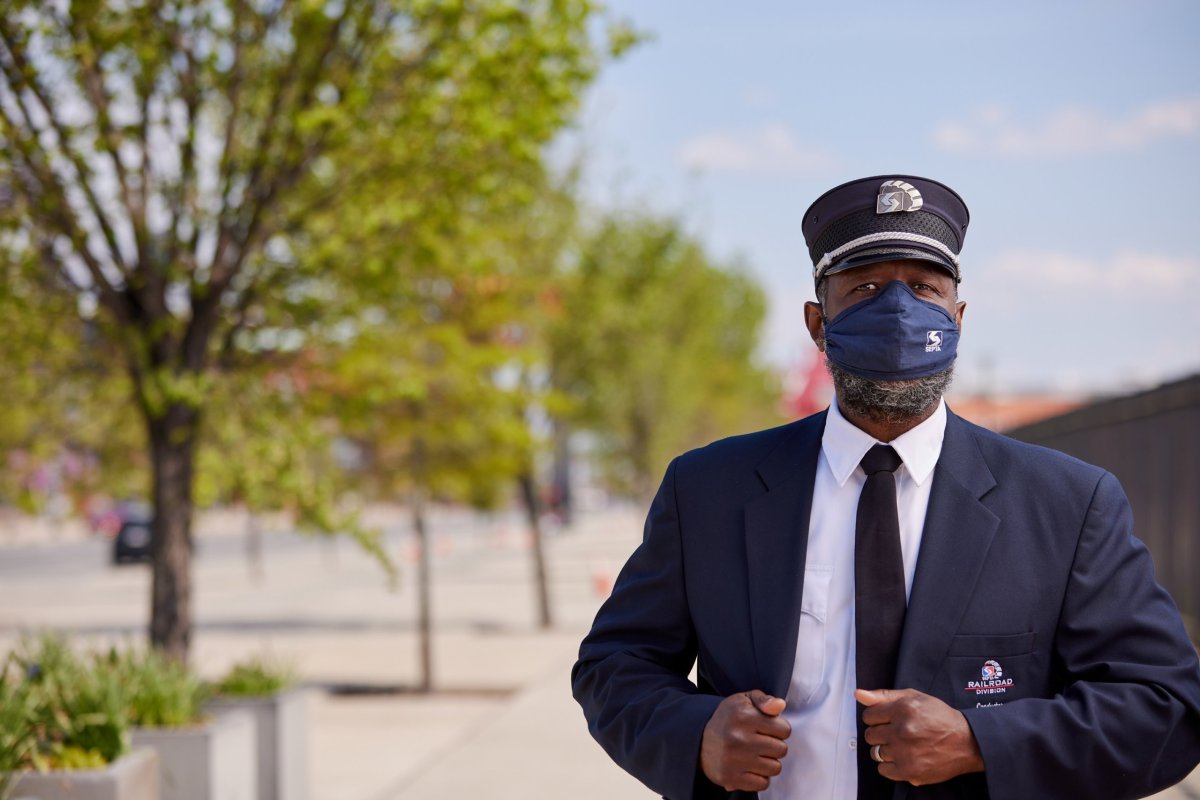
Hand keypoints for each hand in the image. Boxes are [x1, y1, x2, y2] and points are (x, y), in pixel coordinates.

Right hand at [700, 690, 790, 791]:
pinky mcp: (730, 778)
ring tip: (755, 754)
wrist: (699, 740)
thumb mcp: (744, 701)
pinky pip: (763, 783)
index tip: (766, 728)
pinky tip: (749, 767)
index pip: (784, 729)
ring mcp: (734, 760)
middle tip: (760, 742)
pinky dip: (759, 777)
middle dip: (774, 746)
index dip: (778, 729)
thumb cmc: (728, 719)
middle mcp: (738, 737)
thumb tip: (780, 705)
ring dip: (768, 762)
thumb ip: (764, 700)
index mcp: (743, 715)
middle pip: (781, 749)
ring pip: (775, 768)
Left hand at [856, 688, 984, 785]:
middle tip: (897, 733)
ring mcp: (906, 753)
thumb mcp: (914, 698)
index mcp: (903, 709)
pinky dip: (890, 765)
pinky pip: (883, 770)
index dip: (877, 717)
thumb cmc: (940, 718)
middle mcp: (903, 731)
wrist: (967, 742)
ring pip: (876, 752)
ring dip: (886, 749)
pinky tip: (903, 757)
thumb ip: (884, 696)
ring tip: (903, 745)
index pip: (868, 715)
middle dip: (881, 733)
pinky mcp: (910, 772)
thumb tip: (858, 694)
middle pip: (870, 735)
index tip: (887, 720)